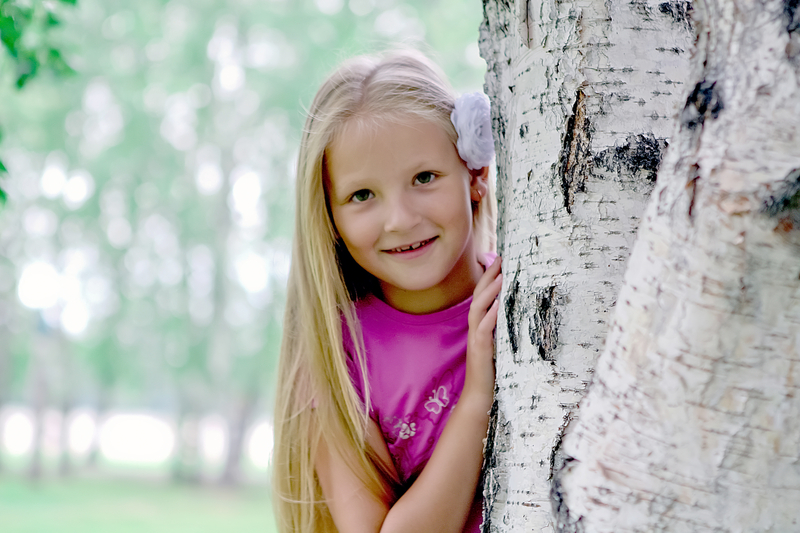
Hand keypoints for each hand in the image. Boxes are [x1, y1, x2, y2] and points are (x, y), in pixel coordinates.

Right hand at [464, 255, 501, 408]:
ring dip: (490, 290)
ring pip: (479, 307)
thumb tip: (520, 314)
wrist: (480, 396)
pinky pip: (484, 328)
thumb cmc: (493, 372)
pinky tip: (499, 305)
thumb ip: (505, 330)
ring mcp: (476, 337)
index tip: (501, 261)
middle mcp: (475, 327)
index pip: (482, 296)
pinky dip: (491, 314)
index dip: (489, 278)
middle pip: (478, 295)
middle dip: (489, 276)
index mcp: (480, 325)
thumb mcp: (501, 345)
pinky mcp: (480, 349)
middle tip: (501, 258)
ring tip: (501, 275)